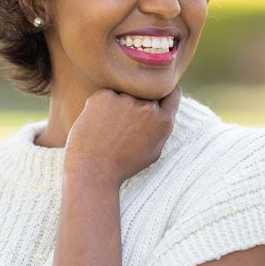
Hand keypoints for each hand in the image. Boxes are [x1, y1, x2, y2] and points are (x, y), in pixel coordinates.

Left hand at [63, 85, 181, 186]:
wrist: (92, 172)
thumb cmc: (122, 165)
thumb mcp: (152, 152)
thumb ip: (160, 128)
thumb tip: (162, 107)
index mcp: (163, 122)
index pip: (172, 93)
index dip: (163, 93)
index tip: (155, 96)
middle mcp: (148, 107)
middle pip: (145, 93)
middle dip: (138, 102)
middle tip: (122, 125)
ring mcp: (126, 99)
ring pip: (124, 93)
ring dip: (118, 105)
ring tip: (108, 130)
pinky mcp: (104, 96)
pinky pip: (106, 95)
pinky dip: (101, 106)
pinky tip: (97, 125)